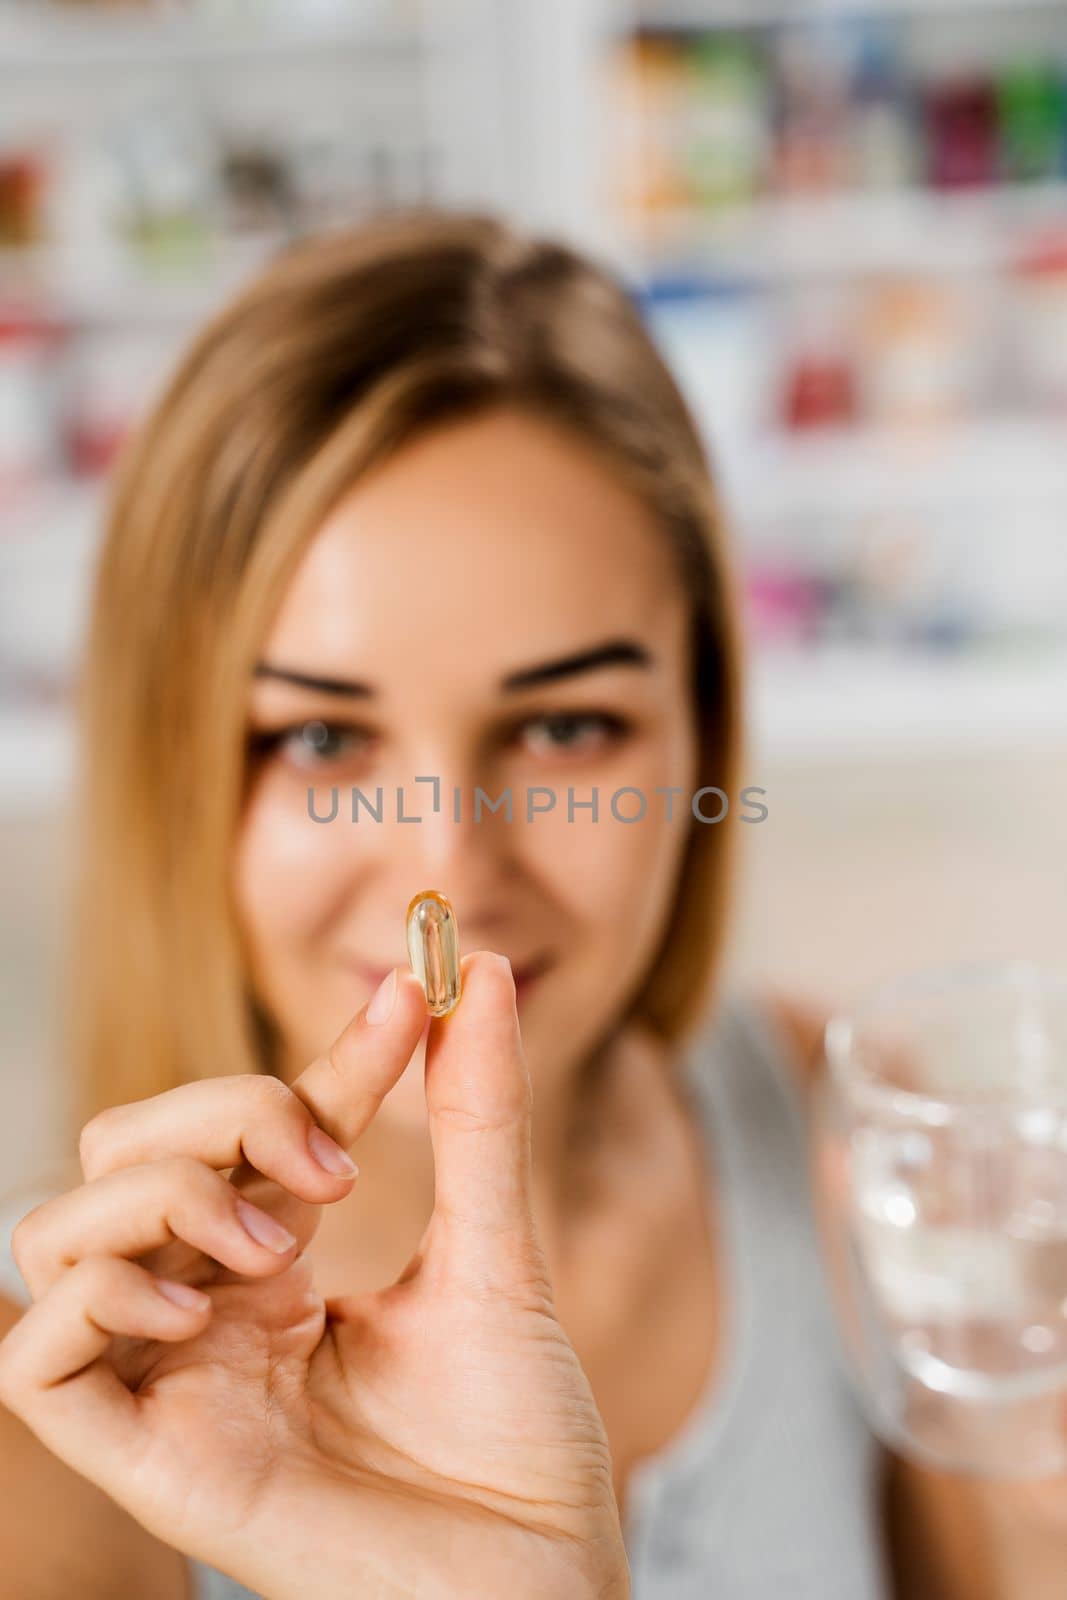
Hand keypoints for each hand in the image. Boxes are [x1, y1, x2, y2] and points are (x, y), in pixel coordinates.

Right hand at [0, 953, 629, 1599]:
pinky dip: (98, 1298)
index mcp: (281, 1264)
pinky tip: (204, 1312)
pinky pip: (36, 1359)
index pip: (247, 1122)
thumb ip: (477, 1116)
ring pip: (53, 1233)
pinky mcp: (147, 1462)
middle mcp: (210, 1311)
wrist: (543, 1574)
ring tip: (276, 1249)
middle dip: (213, 1114)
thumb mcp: (498, 1248)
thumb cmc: (521, 1435)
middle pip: (117, 1151)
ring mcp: (172, 1382)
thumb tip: (482, 974)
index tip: (410, 1000)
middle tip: (331, 1169)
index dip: (320, 1054)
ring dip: (158, 1197)